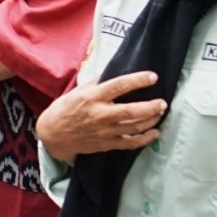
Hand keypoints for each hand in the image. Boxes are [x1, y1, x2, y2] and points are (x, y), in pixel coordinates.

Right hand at [35, 72, 166, 161]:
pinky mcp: (106, 144)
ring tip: (160, 113)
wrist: (53, 135)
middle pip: (131, 111)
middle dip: (151, 106)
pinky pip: (130, 143)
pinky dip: (145, 139)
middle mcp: (100, 114)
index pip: (119, 86)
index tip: (153, 77)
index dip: (138, 80)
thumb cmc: (64, 109)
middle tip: (163, 102)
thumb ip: (96, 82)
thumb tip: (112, 71)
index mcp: (92, 97)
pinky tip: (155, 133)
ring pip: (134, 127)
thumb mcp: (77, 91)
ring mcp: (104, 131)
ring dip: (151, 120)